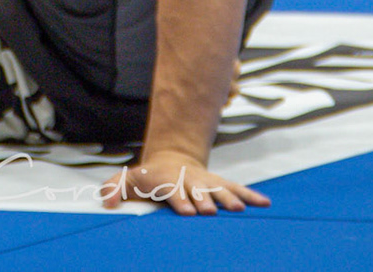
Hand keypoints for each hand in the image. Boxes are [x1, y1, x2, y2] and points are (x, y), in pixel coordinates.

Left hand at [102, 150, 269, 216]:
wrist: (171, 161)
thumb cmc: (147, 178)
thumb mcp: (128, 180)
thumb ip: (114, 188)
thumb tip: (107, 202)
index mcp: (166, 180)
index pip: (173, 190)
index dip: (180, 200)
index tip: (188, 212)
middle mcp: (189, 181)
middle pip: (198, 190)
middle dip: (204, 200)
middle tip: (210, 211)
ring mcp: (206, 182)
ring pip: (219, 189)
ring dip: (229, 198)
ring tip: (239, 209)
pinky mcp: (220, 185)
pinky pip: (238, 189)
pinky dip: (251, 195)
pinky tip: (266, 203)